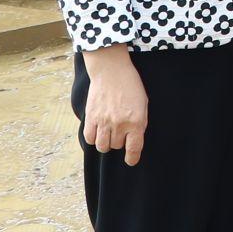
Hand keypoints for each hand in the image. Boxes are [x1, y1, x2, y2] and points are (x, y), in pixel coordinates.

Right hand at [81, 45, 148, 165]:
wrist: (111, 70)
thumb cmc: (131, 86)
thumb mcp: (143, 104)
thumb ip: (139, 123)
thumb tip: (133, 140)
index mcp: (136, 121)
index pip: (134, 148)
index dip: (132, 158)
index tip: (131, 161)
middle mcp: (119, 124)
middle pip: (117, 146)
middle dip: (120, 142)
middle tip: (120, 131)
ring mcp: (103, 122)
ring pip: (102, 146)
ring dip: (106, 142)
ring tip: (109, 133)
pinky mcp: (90, 117)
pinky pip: (89, 138)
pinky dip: (93, 138)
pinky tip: (98, 130)